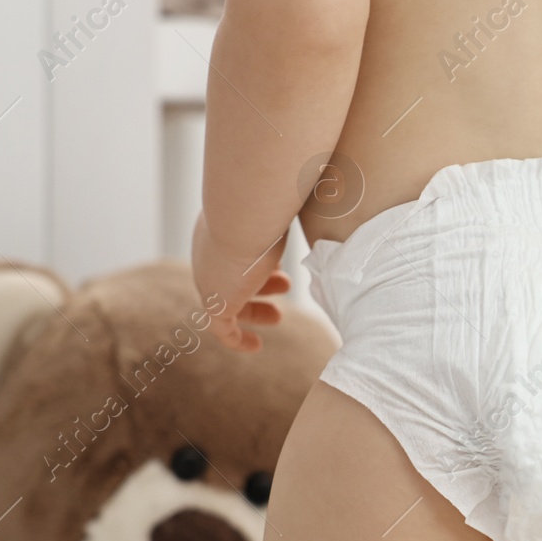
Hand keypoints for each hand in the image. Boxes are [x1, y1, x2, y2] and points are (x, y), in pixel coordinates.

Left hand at [191, 212, 291, 352]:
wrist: (243, 211)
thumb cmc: (268, 202)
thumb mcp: (283, 203)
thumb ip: (299, 204)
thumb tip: (333, 194)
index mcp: (221, 226)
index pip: (236, 249)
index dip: (261, 259)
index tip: (283, 265)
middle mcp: (209, 251)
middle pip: (230, 276)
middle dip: (258, 285)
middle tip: (284, 287)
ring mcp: (209, 277)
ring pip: (226, 302)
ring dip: (253, 310)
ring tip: (278, 317)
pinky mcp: (215, 301)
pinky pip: (222, 328)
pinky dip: (237, 339)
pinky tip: (255, 346)